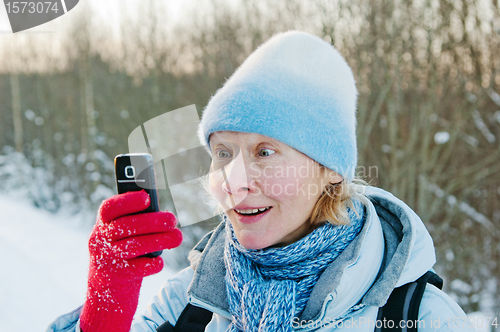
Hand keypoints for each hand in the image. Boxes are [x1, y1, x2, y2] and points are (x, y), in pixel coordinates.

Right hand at [80, 190, 181, 331]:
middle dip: (153, 221)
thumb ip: (137, 219)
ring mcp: (105, 259)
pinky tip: (159, 261)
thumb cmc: (123, 251)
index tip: (147, 197)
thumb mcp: (122, 234)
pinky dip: (152, 264)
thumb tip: (160, 208)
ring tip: (178, 237)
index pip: (109, 208)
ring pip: (134, 246)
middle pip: (126, 226)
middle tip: (173, 220)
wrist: (106, 290)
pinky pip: (138, 268)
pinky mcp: (116, 277)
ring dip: (160, 240)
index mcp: (103, 224)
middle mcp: (99, 240)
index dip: (127, 201)